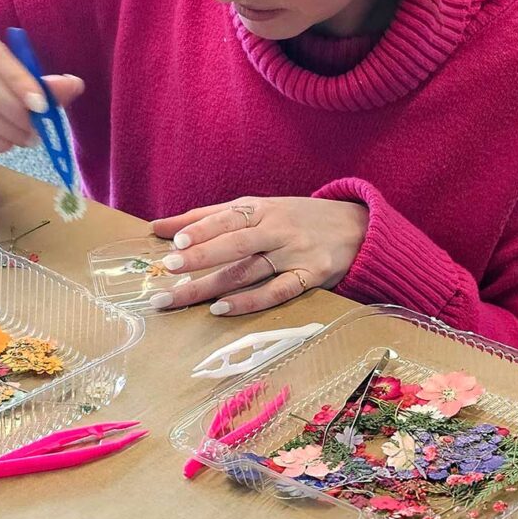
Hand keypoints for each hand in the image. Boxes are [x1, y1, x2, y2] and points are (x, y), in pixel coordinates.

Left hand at [149, 196, 367, 315]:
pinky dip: (248, 301)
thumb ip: (207, 217)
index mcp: (261, 209)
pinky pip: (276, 292)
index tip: (173, 241)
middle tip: (169, 269)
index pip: (226, 217)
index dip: (201, 229)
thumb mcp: (257, 209)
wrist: (359, 227)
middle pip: (234, 243)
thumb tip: (158, 227)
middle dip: (200, 256)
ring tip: (180, 296)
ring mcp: (294, 253)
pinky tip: (221, 309)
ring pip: (247, 271)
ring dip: (211, 285)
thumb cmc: (296, 218)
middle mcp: (276, 229)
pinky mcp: (310, 277)